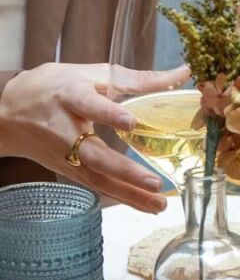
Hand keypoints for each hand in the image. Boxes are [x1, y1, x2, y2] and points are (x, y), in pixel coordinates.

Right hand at [0, 63, 183, 211]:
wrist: (7, 112)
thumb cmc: (54, 87)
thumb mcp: (93, 75)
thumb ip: (139, 79)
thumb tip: (183, 73)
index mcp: (70, 96)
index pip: (89, 105)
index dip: (109, 113)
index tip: (130, 121)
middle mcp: (67, 130)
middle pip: (95, 154)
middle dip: (124, 170)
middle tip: (154, 181)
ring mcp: (66, 155)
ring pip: (98, 178)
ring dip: (129, 194)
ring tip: (160, 203)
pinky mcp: (70, 171)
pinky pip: (98, 186)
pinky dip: (123, 198)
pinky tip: (148, 205)